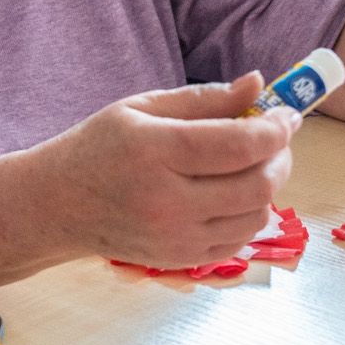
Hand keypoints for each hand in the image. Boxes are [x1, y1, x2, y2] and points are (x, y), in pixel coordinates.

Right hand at [37, 73, 299, 269]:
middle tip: (276, 138)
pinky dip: (250, 213)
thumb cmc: (99, 147)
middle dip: (280, 156)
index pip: (238, 144)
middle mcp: (167, 201)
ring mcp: (176, 237)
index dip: (275, 128)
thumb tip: (257, 84)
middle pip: (257, 184)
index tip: (287, 113)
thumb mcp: (142, 107)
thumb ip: (204, 98)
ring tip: (253, 164)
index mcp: (155, 151)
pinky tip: (234, 193)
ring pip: (256, 215)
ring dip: (269, 186)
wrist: (58, 205)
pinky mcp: (181, 259)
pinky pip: (239, 239)